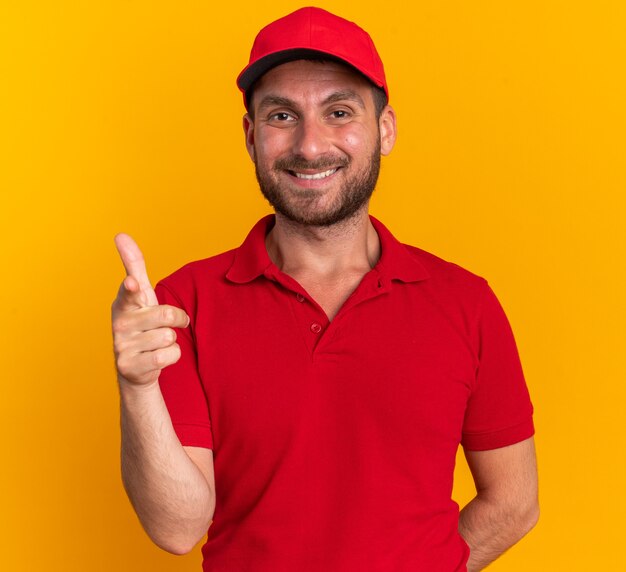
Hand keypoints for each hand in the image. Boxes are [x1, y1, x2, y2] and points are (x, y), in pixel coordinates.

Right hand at [112, 233, 189, 387]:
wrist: (136, 368)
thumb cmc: (141, 323)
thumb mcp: (140, 296)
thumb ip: (134, 266)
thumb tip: (121, 235)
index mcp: (123, 303)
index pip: (130, 292)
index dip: (132, 288)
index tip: (133, 283)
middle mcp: (119, 324)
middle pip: (166, 315)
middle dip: (177, 319)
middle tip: (167, 324)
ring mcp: (122, 346)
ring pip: (169, 336)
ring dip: (171, 340)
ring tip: (156, 343)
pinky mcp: (130, 367)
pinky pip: (169, 355)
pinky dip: (171, 356)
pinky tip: (156, 357)